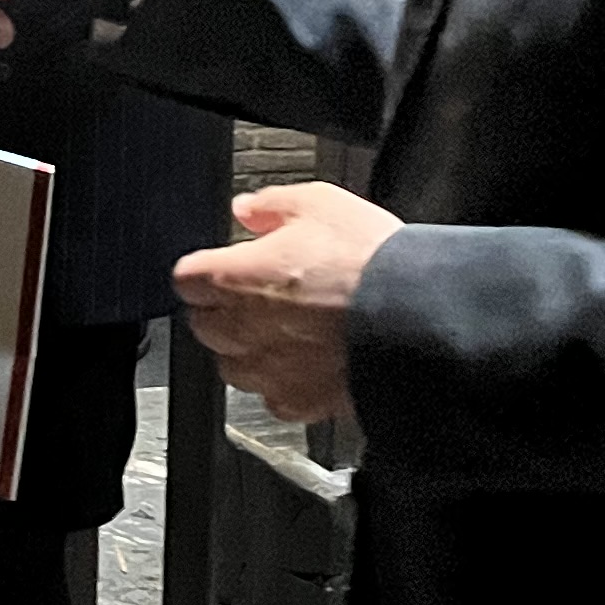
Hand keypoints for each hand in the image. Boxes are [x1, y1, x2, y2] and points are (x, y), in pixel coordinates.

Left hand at [171, 183, 404, 425]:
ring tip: (280, 332)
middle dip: (220, 309)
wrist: (419, 316)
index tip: (220, 266)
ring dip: (245, 349)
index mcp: (236, 278)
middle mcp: (243, 330)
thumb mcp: (320, 203)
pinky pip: (273, 398)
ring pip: (232, 366)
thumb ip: (272, 205)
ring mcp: (271, 371)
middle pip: (203, 324)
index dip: (204, 270)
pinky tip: (306, 364)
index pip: (186, 279)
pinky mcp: (302, 401)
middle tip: (254, 295)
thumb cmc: (371, 260)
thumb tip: (246, 210)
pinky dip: (282, 383)